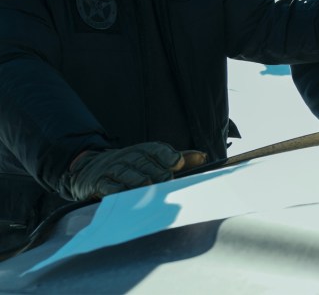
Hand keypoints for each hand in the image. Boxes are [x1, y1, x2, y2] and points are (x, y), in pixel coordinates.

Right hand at [60, 142, 207, 200]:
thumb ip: (176, 159)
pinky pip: (107, 186)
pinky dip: (117, 191)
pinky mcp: (98, 183)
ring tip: (150, 188)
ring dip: (138, 180)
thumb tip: (203, 157)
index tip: (178, 163)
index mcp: (141, 150)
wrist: (89, 168)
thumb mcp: (151, 159)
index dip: (167, 155)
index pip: (155, 149)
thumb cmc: (130, 165)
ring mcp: (111, 169)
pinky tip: (125, 196)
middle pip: (142, 162)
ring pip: (126, 172)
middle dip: (156, 172)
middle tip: (169, 182)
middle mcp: (126, 156)